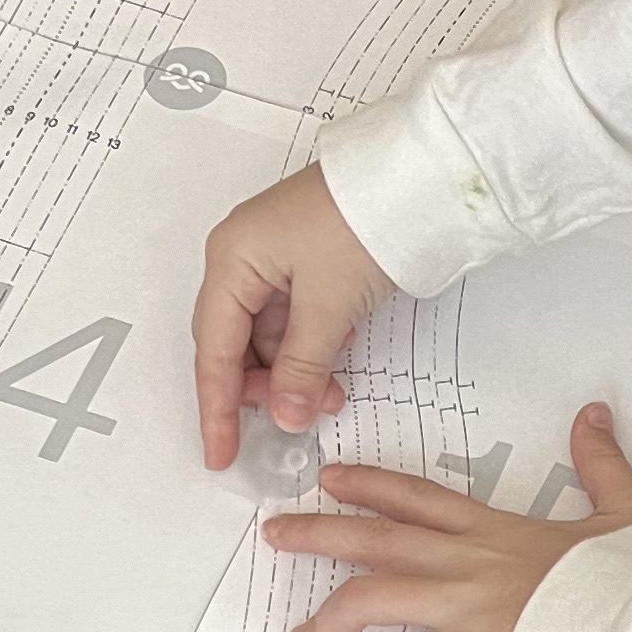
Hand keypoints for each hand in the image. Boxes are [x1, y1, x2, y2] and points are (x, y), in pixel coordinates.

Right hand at [193, 162, 392, 465]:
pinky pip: (296, 320)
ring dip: (294, 372)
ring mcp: (276, 258)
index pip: (213, 349)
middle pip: (234, 343)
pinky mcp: (308, 261)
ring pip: (269, 336)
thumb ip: (301, 367)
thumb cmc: (363, 218)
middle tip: (291, 421)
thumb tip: (286, 415)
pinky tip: (334, 365)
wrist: (417, 177)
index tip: (221, 454)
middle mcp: (244, 256)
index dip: (218, 407)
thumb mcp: (327, 305)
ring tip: (328, 396)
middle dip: (262, 389)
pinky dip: (311, 350)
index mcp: (232, 259)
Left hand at [264, 402, 631, 631]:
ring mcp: (464, 608)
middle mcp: (467, 563)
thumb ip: (600, 462)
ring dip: (326, 622)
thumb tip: (594, 415)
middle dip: (320, 533)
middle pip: (376, 540)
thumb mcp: (621, 509)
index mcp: (496, 530)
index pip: (420, 498)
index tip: (331, 477)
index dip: (372, 485)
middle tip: (275, 534)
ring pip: (372, 602)